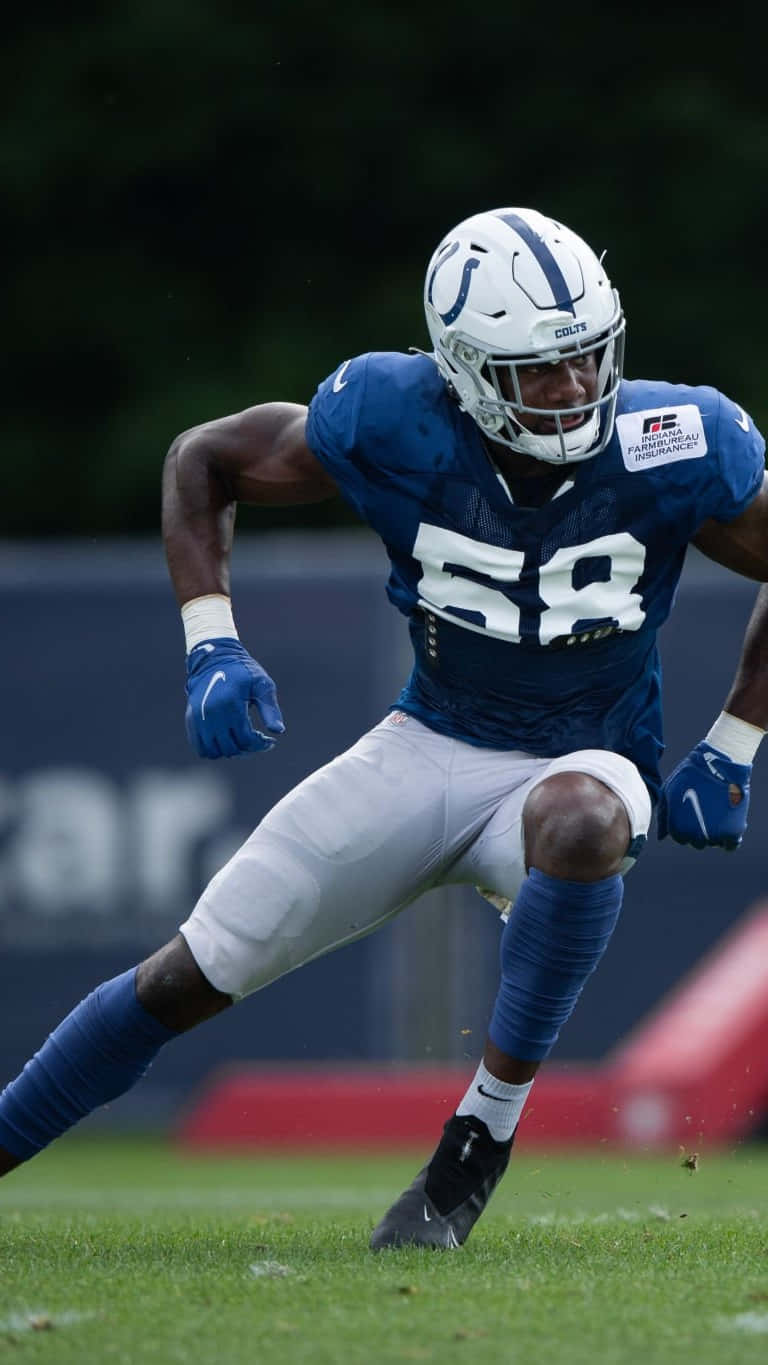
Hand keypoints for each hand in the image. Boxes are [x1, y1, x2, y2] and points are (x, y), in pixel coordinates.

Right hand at [185, 639, 284, 758]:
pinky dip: (214, 750)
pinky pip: (200, 748)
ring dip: (230, 752)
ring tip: (241, 741)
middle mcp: (211, 713)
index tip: (269, 740)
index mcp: (230, 704)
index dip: (260, 744)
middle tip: (257, 740)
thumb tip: (278, 732)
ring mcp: (198, 718)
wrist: (214, 659)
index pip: (246, 739)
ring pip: (214, 752)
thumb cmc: (243, 672)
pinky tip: (227, 741)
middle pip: (231, 748)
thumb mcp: (262, 685)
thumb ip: (270, 709)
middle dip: (248, 749)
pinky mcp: (191, 720)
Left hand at [657, 742, 750, 849]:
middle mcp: (695, 835)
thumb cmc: (690, 775)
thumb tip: (661, 837)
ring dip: (714, 833)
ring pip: (713, 842)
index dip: (685, 826)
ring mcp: (715, 835)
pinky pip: (730, 846)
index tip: (691, 813)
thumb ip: (663, 816)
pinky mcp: (733, 832)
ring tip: (716, 812)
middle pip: (696, 842)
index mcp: (677, 827)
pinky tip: (727, 826)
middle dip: (699, 830)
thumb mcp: (669, 792)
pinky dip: (729, 839)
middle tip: (705, 812)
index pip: (680, 838)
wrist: (719, 765)